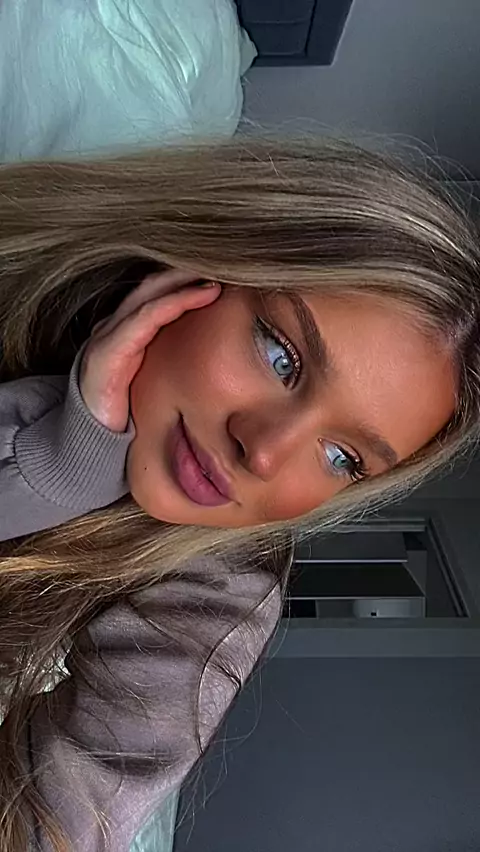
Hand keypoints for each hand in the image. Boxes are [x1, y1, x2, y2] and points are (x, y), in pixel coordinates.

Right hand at [79, 269, 220, 431]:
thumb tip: (211, 352)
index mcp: (125, 331)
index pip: (156, 293)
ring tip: (215, 279)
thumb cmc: (125, 412)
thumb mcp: (153, 379)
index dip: (185, 281)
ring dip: (184, 283)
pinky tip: (196, 296)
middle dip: (187, 273)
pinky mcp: (109, 352)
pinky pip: (144, 318)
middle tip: (222, 266)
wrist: (89, 441)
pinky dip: (173, 303)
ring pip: (150, 295)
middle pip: (153, 286)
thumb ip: (170, 359)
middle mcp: (114, 326)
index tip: (217, 274)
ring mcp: (108, 336)